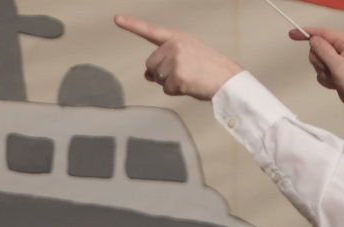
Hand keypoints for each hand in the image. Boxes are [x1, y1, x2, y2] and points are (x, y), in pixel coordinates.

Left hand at [115, 15, 242, 100]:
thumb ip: (165, 59)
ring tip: (188, 77)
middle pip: (150, 64)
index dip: (132, 25)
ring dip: (168, 82)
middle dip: (161, 72)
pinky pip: (165, 89)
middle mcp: (174, 46)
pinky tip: (189, 85)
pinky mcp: (176, 77)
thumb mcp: (186, 55)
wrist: (226, 78)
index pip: (150, 31)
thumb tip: (147, 74)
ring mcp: (174, 61)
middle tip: (183, 72)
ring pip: (156, 77)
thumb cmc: (208, 67)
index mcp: (177, 37)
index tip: (117, 19)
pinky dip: (175, 91)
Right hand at [293, 28, 343, 121]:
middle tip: (328, 69)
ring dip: (323, 72)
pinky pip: (321, 72)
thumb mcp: (339, 66)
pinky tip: (334, 83)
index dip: (308, 33)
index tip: (293, 34)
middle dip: (319, 61)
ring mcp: (339, 61)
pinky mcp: (336, 71)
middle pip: (319, 49)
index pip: (324, 34)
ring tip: (334, 78)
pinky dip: (325, 79)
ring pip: (319, 62)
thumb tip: (313, 39)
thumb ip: (324, 51)